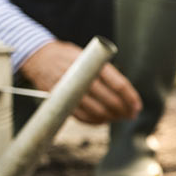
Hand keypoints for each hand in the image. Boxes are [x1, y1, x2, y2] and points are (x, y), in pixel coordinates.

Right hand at [20, 40, 140, 124]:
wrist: (39, 57)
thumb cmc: (69, 56)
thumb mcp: (88, 55)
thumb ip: (105, 71)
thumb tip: (126, 94)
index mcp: (92, 64)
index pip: (118, 84)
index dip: (131, 98)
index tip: (137, 107)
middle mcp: (82, 77)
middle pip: (110, 100)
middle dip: (124, 110)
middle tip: (131, 114)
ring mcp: (70, 90)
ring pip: (97, 111)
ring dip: (111, 117)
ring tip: (119, 117)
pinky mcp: (60, 100)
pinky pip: (81, 117)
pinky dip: (95, 121)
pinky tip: (103, 120)